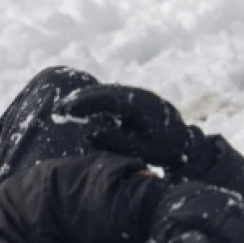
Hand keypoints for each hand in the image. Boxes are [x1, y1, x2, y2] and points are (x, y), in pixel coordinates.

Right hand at [55, 84, 207, 176]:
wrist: (185, 143)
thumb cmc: (163, 149)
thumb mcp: (140, 150)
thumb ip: (115, 142)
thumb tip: (89, 133)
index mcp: (141, 105)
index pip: (106, 100)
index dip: (83, 104)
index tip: (64, 110)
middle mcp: (139, 95)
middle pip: (104, 92)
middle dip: (80, 99)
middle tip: (58, 110)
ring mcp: (139, 95)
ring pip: (108, 92)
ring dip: (86, 98)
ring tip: (65, 109)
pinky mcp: (137, 100)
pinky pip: (113, 96)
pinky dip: (96, 100)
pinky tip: (82, 109)